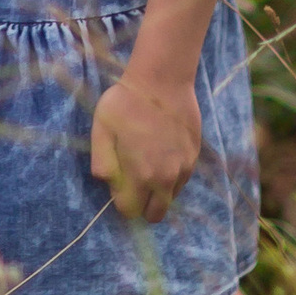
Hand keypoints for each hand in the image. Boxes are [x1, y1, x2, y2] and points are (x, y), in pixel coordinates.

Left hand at [90, 71, 201, 222]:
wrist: (162, 79)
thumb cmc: (127, 102)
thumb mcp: (101, 129)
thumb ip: (102, 162)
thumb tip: (106, 183)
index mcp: (140, 176)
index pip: (130, 212)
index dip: (121, 200)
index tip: (118, 181)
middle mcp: (165, 178)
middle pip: (155, 215)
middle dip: (142, 205)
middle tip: (134, 180)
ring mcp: (183, 168)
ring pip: (170, 198)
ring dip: (158, 190)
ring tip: (148, 160)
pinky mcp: (194, 157)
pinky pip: (182, 180)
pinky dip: (172, 176)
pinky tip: (162, 152)